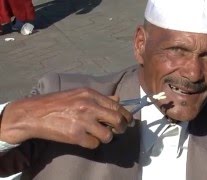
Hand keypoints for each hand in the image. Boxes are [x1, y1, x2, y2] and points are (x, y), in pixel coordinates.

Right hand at [0, 88, 132, 148]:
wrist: (35, 114)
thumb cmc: (58, 103)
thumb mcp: (79, 94)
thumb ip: (100, 97)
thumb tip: (118, 99)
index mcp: (91, 95)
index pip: (117, 106)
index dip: (126, 115)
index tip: (128, 121)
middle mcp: (89, 106)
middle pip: (117, 120)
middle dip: (121, 128)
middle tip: (119, 130)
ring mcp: (83, 121)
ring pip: (108, 135)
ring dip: (106, 137)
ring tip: (98, 134)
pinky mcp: (76, 136)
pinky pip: (94, 144)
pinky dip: (92, 143)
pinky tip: (84, 138)